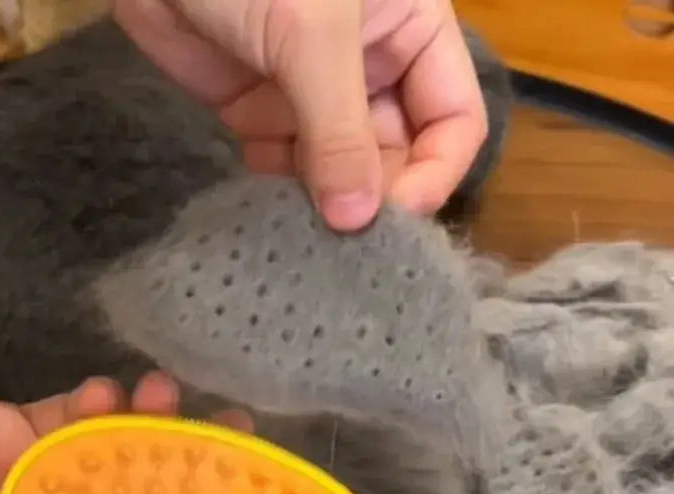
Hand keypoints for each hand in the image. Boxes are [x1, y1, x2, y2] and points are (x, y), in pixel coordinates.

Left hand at [113, 0, 486, 230]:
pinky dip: (284, 194)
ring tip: (310, 236)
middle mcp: (372, 70)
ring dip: (329, 204)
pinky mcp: (262, 116)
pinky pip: (289, 169)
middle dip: (376, 196)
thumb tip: (357, 219)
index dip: (435, 172)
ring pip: (343, 171)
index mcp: (413, 32)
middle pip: (400, 155)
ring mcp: (315, 96)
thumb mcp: (309, 35)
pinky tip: (274, 216)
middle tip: (347, 238)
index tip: (394, 215)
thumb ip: (339, 129)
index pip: (454, 119)